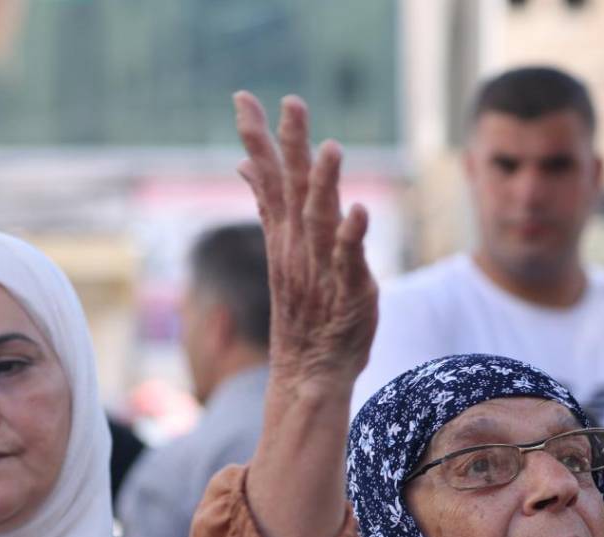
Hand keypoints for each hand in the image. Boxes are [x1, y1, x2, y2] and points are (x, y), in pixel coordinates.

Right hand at [234, 91, 376, 393]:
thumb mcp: (283, 250)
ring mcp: (322, 268)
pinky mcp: (349, 291)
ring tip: (330, 149)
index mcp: (285, 235)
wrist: (309, 371)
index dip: (259, 139)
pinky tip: (359, 211)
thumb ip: (268, 204)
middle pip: (292, 188)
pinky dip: (352, 236)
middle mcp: (298, 246)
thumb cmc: (304, 308)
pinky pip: (349, 261)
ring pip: (320, 218)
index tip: (243, 99)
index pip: (268, 179)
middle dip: (291, 145)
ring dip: (324, 183)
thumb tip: (246, 165)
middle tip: (292, 103)